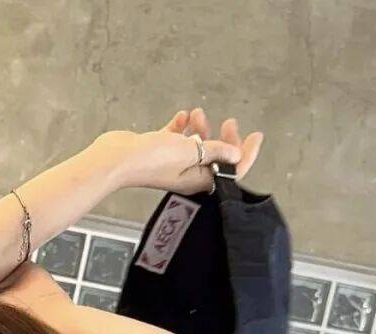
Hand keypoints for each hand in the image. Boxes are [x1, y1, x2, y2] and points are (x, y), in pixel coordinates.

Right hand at [98, 107, 263, 194]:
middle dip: (225, 139)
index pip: (231, 170)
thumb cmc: (152, 159)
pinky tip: (182, 117)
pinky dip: (181, 128)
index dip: (246, 154)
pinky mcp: (157, 152)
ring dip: (201, 129)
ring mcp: (171, 163)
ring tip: (198, 113)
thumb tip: (235, 155)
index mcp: (199, 179)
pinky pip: (175, 139)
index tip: (257, 135)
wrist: (118, 158)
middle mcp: (188, 174)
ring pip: (195, 146)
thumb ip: (216, 151)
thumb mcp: (192, 152)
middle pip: (215, 157)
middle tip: (230, 121)